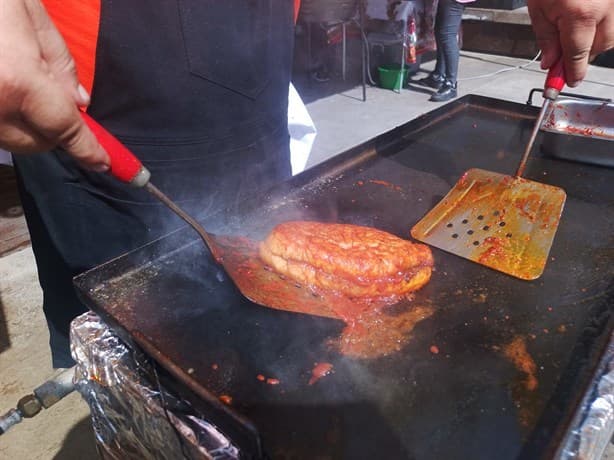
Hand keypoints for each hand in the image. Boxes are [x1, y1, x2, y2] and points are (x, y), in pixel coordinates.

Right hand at [0, 0, 108, 170]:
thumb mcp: (27, 12)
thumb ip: (59, 62)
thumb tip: (78, 103)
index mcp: (16, 81)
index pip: (64, 128)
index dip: (87, 149)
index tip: (103, 163)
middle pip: (36, 143)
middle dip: (54, 131)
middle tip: (53, 99)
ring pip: (10, 140)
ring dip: (26, 125)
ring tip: (19, 84)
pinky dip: (3, 116)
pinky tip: (5, 88)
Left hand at [528, 0, 613, 86]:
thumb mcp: (539, 7)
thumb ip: (546, 37)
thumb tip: (550, 63)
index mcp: (581, 14)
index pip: (577, 55)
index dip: (571, 73)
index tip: (567, 83)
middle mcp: (606, 6)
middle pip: (601, 46)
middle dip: (583, 54)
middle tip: (564, 55)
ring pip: (611, 33)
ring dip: (594, 39)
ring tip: (574, 30)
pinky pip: (612, 19)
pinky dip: (601, 24)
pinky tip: (585, 20)